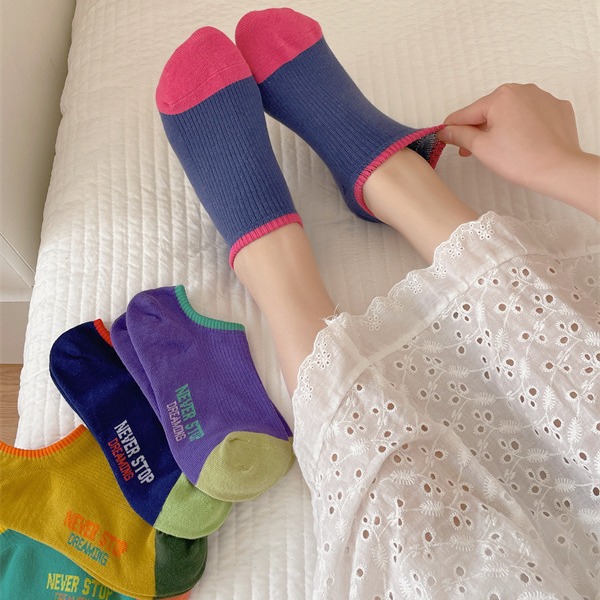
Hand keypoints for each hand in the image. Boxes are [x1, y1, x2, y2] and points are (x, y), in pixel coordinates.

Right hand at [437, 83, 598, 218]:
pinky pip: (533, 114)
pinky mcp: (558, 108)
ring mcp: (543, 97)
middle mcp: (522, 90)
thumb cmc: (519, 159)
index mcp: (500, 96)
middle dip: (479, 128)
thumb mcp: (481, 148)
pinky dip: (525, 125)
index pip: (468, 112)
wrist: (559, 169)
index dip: (453, 126)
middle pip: (490, 110)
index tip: (444, 135)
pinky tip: (524, 142)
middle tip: (471, 151)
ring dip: (502, 126)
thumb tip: (445, 131)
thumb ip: (460, 135)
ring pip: (512, 111)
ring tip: (500, 149)